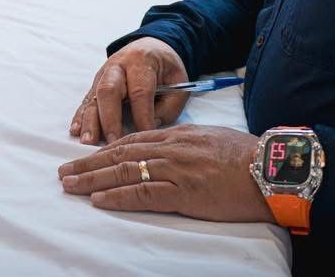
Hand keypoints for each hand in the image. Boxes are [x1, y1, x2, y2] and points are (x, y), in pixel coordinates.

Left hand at [58, 125, 275, 223]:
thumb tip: (168, 150)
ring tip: (70, 186)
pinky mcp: (184, 192)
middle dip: (88, 164)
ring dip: (93, 180)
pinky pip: (143, 193)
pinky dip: (118, 196)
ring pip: (124, 172)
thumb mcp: (211, 140)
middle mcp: (171, 148)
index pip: (131, 140)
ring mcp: (176, 169)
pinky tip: (99, 199)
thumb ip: (186, 143)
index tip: (84, 157)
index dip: (104, 150)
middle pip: (120, 154)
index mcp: (177, 136)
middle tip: (63, 172)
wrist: (271, 169)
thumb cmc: (246, 157)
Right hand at [69, 37, 188, 144]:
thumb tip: (150, 128)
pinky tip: (76, 131)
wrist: (151, 46)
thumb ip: (169, 106)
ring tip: (87, 141)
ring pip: (93, 97)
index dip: (142, 116)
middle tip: (111, 142)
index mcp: (141, 62)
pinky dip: (80, 116)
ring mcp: (103, 74)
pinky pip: (85, 100)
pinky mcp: (95, 83)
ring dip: (90, 121)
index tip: (145, 138)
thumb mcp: (179, 81)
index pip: (140, 92)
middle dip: (109, 119)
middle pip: (109, 91)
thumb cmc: (166, 67)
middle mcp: (118, 65)